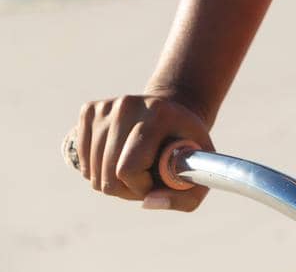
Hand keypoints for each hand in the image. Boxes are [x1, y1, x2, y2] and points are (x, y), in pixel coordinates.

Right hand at [68, 93, 215, 210]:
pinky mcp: (89, 110)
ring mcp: (106, 106)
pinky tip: (117, 157)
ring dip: (111, 181)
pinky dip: (97, 170)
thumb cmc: (186, 146)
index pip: (128, 169)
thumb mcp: (200, 170)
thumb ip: (186, 198)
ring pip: (91, 171)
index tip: (155, 181)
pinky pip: (82, 160)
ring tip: (134, 167)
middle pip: (107, 174)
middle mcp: (129, 105)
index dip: (140, 187)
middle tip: (145, 177)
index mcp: (159, 114)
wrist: (172, 112)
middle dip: (126, 188)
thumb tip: (147, 202)